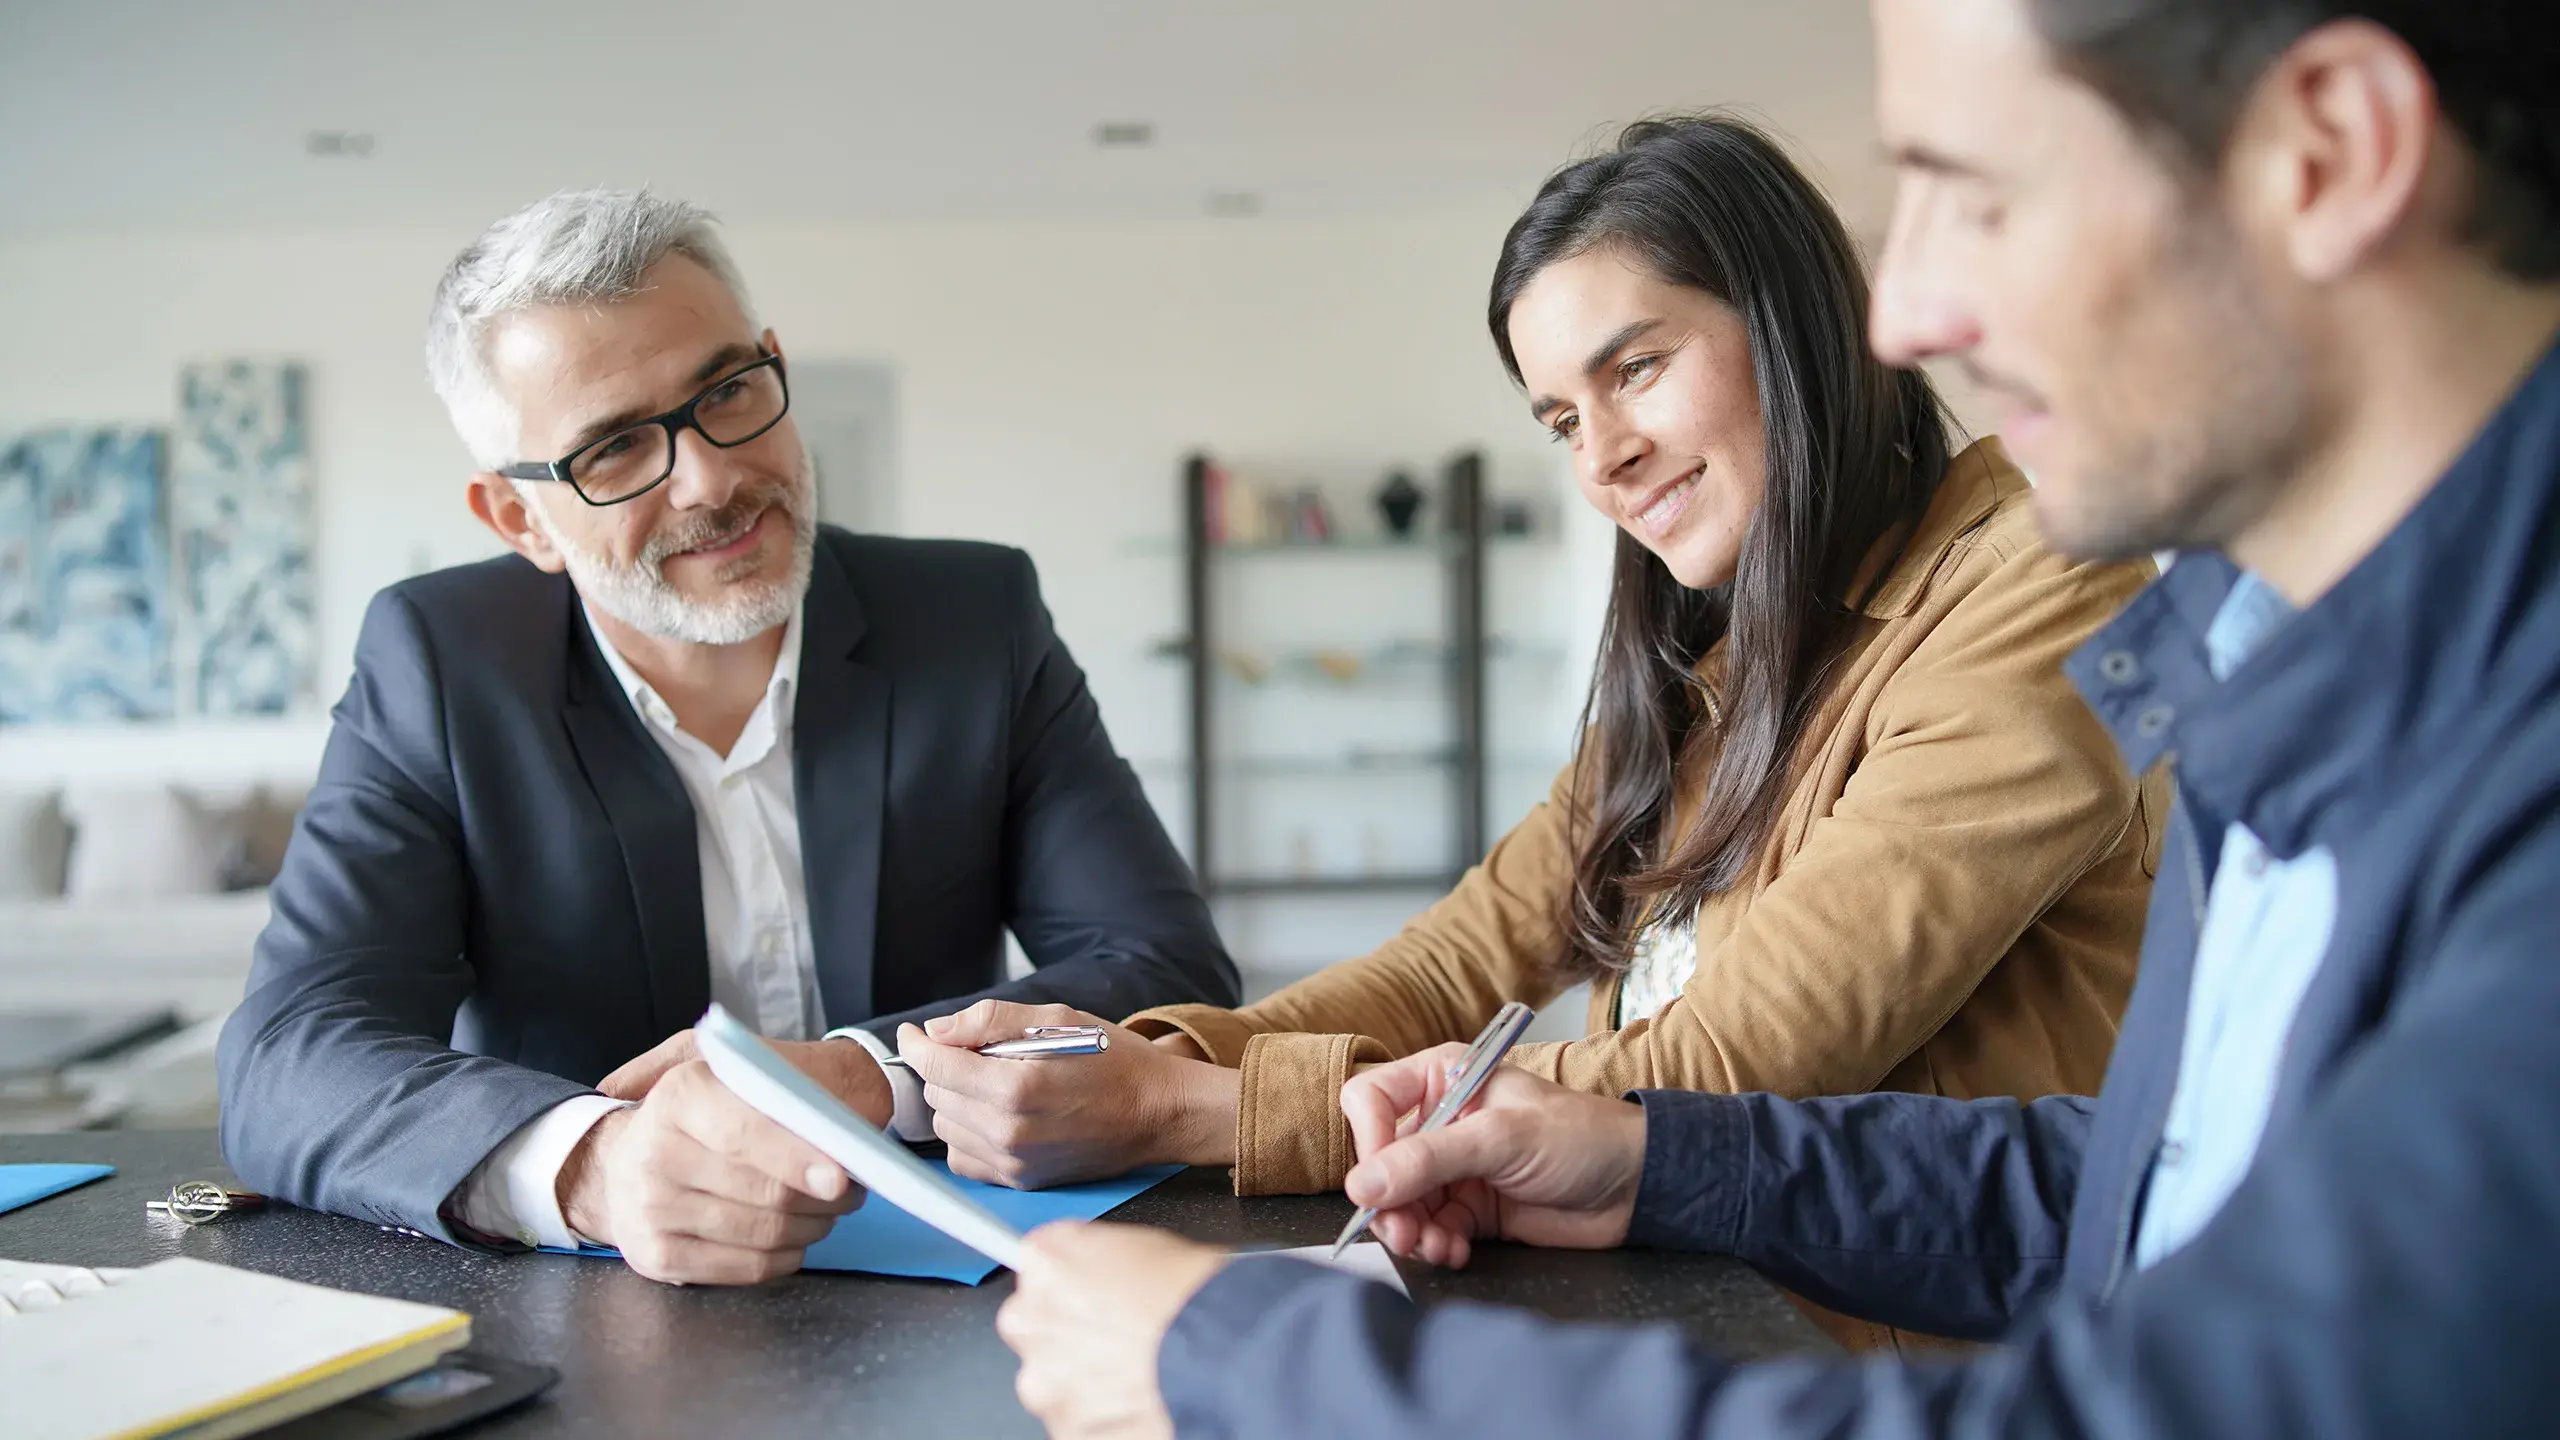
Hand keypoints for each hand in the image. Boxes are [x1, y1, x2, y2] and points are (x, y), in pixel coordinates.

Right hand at [557, 1027, 892, 1284]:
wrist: (625, 1163)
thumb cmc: (701, 1119)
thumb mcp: (730, 1083)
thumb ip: (778, 1097)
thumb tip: (838, 1134)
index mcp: (679, 1096)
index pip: (745, 1134)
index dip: (797, 1159)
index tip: (840, 1178)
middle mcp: (655, 1152)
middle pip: (764, 1191)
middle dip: (823, 1199)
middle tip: (851, 1193)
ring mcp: (650, 1209)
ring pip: (762, 1233)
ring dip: (811, 1227)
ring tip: (827, 1212)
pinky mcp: (655, 1256)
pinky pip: (746, 1267)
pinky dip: (785, 1257)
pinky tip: (795, 1239)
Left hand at [897, 1000, 1239, 1187]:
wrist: (1157, 1112)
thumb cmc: (1114, 1059)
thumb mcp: (1058, 1019)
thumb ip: (991, 1019)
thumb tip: (937, 1030)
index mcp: (1017, 1086)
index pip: (936, 1064)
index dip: (917, 1043)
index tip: (914, 1033)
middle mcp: (1009, 1130)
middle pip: (937, 1094)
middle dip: (947, 1067)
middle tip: (981, 1052)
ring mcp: (1014, 1161)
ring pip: (946, 1127)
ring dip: (956, 1101)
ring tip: (994, 1084)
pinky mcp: (1020, 1180)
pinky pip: (963, 1159)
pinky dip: (968, 1135)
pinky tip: (996, 1115)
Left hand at [996, 1221, 1226, 1439]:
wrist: (1228, 1358)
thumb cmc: (1200, 1300)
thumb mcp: (1154, 1246)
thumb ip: (1107, 1259)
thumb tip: (1113, 1274)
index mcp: (1048, 1260)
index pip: (1042, 1265)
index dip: (1076, 1281)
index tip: (1094, 1293)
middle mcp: (1032, 1318)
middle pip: (1038, 1324)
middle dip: (1072, 1332)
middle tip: (1123, 1336)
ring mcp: (1044, 1381)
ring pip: (1056, 1379)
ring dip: (1087, 1378)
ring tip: (1142, 1373)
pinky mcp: (1065, 1429)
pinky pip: (1079, 1419)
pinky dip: (1104, 1414)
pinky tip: (1144, 1398)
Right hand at [1340, 1042, 1646, 1268]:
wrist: (1637, 1186)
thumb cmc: (1581, 1137)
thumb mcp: (1501, 1138)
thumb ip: (1430, 1159)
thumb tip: (1363, 1185)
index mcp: (1444, 1078)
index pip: (1372, 1101)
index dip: (1369, 1141)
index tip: (1381, 1181)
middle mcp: (1441, 1120)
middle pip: (1380, 1162)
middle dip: (1389, 1201)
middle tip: (1405, 1232)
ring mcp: (1454, 1167)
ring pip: (1401, 1202)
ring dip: (1411, 1229)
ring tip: (1436, 1247)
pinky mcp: (1471, 1208)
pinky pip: (1430, 1228)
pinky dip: (1435, 1244)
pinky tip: (1455, 1251)